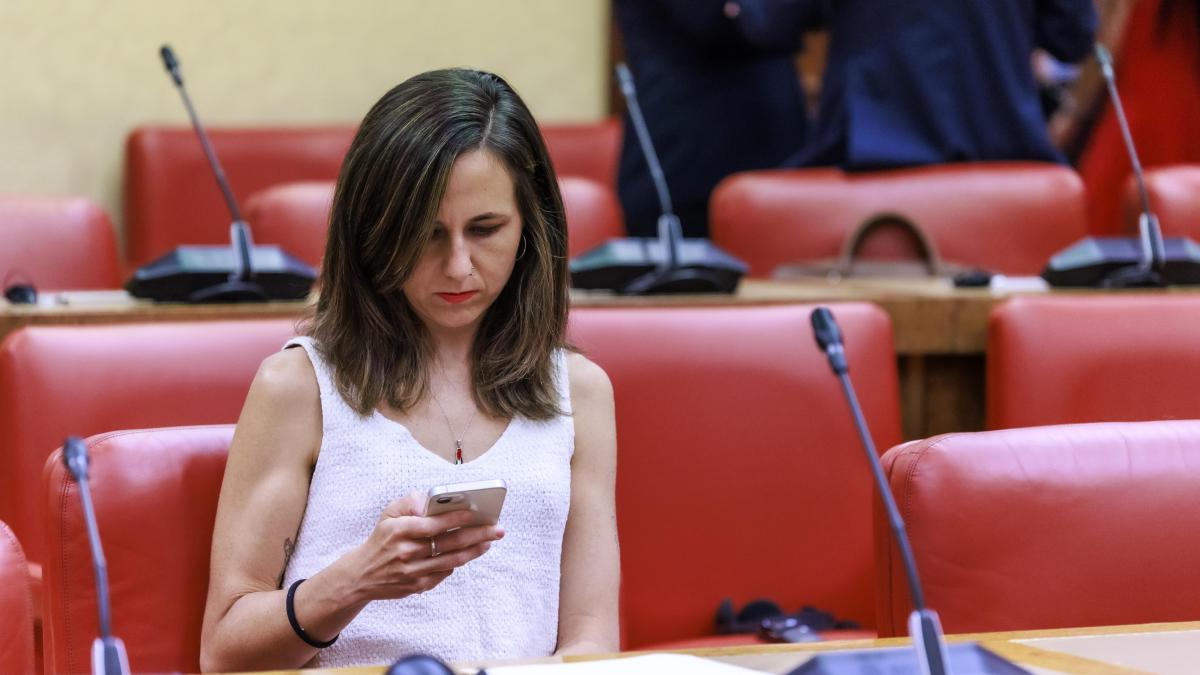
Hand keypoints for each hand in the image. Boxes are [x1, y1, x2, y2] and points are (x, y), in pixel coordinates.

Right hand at [339, 492, 504, 600]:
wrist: (361, 575)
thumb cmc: (382, 538)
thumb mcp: (388, 514)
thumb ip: (410, 502)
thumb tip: (431, 500)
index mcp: (398, 530)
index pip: (432, 524)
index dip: (456, 519)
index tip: (476, 513)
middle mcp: (406, 552)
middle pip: (448, 543)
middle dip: (477, 535)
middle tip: (497, 529)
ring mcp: (412, 571)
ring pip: (451, 560)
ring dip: (474, 550)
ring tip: (489, 541)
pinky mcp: (416, 586)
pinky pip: (444, 573)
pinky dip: (458, 562)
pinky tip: (469, 553)